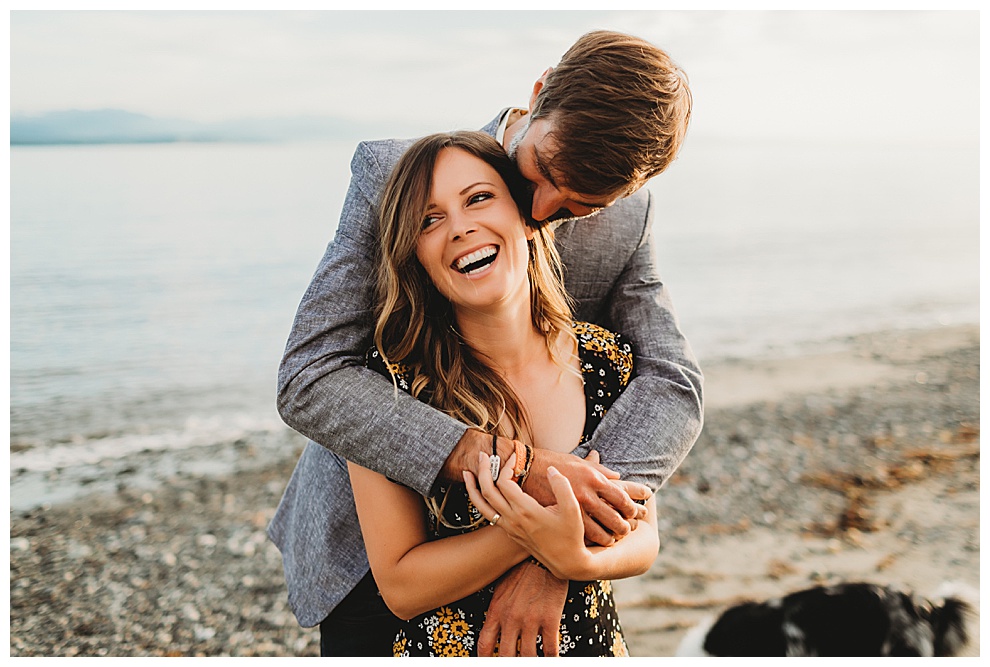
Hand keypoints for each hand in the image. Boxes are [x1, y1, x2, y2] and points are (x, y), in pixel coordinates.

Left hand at [465, 453, 591, 580]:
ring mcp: (509, 527)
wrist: (567, 562)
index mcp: (525, 511)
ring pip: (481, 506)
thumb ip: (561, 486)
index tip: (515, 457)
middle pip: (487, 491)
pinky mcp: (509, 532)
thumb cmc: (571, 535)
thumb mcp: (572, 509)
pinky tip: (482, 492)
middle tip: (484, 455)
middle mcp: (512, 519)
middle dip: (483, 470)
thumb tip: (550, 469)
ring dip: (472, 487)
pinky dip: (480, 500)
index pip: (504, 482)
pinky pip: (487, 514)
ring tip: (467, 473)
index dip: (506, 466)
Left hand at [476, 559, 567, 656]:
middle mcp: (511, 618)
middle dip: (507, 664)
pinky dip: (550, 658)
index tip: (490, 663)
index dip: (485, 660)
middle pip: (506, 656)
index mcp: (496, 611)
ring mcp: (530, 619)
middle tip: (511, 664)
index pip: (485, 644)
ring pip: (528, 656)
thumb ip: (497, 610)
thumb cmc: (522, 569)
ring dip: (530, 662)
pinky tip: (550, 659)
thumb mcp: (501, 588)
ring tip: (532, 662)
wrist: (542, 554)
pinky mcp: (550, 618)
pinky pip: (550, 648)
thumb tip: (494, 628)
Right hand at [525, 448, 651, 545]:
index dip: (635, 501)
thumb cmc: (554, 463)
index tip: (642, 505)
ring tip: (618, 537)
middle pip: (618, 514)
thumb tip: (618, 476)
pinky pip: (588, 534)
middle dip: (628, 522)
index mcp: (595, 477)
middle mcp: (589, 493)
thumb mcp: (579, 462)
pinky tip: (602, 541)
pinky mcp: (566, 517)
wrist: (526, 470)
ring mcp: (578, 507)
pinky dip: (599, 540)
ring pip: (605, 528)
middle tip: (632, 527)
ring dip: (615, 535)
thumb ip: (600, 470)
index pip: (623, 493)